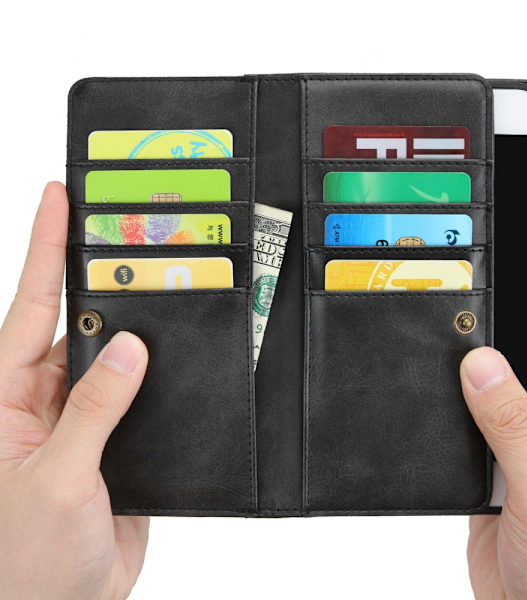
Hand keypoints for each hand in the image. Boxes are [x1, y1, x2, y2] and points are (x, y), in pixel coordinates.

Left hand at [0, 183, 149, 599]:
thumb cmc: (23, 563)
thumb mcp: (56, 480)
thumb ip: (94, 410)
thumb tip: (132, 350)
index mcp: (7, 398)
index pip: (27, 306)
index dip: (43, 248)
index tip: (58, 198)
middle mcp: (45, 398)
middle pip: (83, 323)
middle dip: (109, 282)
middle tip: (140, 235)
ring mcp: (86, 416)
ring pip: (121, 356)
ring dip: (147, 331)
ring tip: (176, 291)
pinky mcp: (120, 437)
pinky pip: (145, 392)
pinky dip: (167, 373)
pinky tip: (188, 354)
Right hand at [461, 203, 526, 598]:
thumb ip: (512, 425)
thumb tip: (480, 364)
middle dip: (506, 316)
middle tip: (478, 273)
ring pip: (494, 382)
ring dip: (471, 369)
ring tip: (448, 340)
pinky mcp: (496, 462)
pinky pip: (469, 416)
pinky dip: (451, 403)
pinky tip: (436, 393)